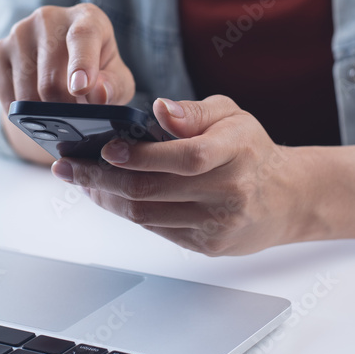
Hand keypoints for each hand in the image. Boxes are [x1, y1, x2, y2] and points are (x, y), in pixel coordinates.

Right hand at [0, 3, 134, 109]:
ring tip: (57, 109)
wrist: (65, 66)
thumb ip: (114, 86)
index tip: (82, 90)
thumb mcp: (118, 79)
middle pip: (51, 78)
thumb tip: (99, 94)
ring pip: (26, 92)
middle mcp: (50, 18)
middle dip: (64, 107)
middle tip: (74, 115)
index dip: (81, 65)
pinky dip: (20, 111)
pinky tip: (34, 108)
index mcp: (87, 18)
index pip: (82, 37)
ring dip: (42, 112)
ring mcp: (20, 31)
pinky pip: (5, 93)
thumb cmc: (98, 71)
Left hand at [52, 95, 303, 255]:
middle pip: (153, 189)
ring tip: (81, 181)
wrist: (285, 197)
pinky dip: (127, 212)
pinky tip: (109, 196)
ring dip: (106, 198)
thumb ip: (194, 111)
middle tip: (69, 167)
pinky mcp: (208, 245)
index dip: (141, 154)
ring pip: (147, 214)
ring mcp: (218, 222)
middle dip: (101, 179)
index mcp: (236, 149)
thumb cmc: (249, 149)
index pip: (185, 155)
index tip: (105, 148)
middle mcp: (229, 189)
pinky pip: (157, 229)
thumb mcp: (230, 115)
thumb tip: (161, 108)